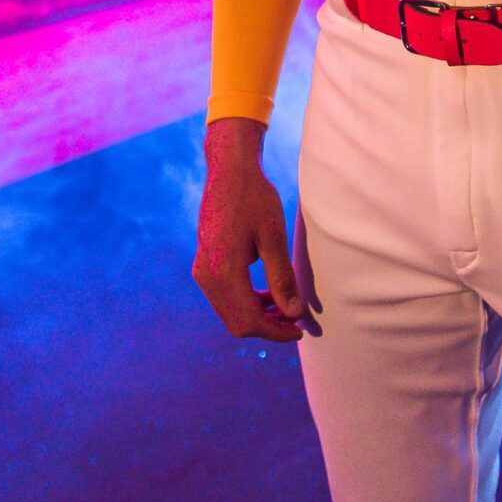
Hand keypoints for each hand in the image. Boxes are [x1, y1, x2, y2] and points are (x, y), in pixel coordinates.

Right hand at [193, 118, 307, 342]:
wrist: (229, 171)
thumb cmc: (255, 198)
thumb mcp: (274, 237)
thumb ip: (282, 278)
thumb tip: (294, 313)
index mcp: (223, 270)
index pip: (248, 320)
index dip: (275, 331)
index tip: (299, 330)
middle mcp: (206, 275)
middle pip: (237, 322)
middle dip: (268, 326)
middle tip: (296, 321)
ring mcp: (202, 270)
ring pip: (230, 312)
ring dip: (258, 316)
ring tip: (287, 308)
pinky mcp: (204, 264)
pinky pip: (225, 296)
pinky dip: (247, 302)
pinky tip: (269, 295)